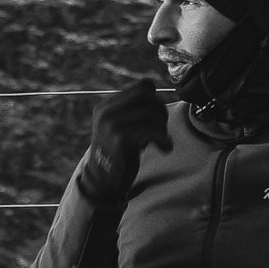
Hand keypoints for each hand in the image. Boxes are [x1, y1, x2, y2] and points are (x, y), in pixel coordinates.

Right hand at [81, 77, 173, 198]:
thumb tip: (153, 88)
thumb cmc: (119, 154)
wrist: (104, 182)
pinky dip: (163, 139)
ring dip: (163, 128)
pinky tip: (164, 148)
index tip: (156, 117)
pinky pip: (151, 131)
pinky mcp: (119, 139)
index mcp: (106, 105)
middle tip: (161, 129)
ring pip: (152, 113)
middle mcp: (106, 111)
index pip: (144, 85)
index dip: (157, 99)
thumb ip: (133, 109)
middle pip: (149, 96)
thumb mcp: (121, 126)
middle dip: (161, 111)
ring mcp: (111, 124)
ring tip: (161, 141)